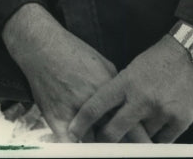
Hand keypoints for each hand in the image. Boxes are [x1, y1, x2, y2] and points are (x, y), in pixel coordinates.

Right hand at [2, 4, 149, 142]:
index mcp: (109, 90)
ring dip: (102, 147)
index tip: (152, 151)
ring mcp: (73, 112)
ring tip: (109, 148)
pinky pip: (70, 145)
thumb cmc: (73, 52)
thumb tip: (131, 108)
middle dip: (126, 149)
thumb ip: (117, 90)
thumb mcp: (103, 65)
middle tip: (134, 155)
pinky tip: (85, 147)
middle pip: (116, 138)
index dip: (144, 142)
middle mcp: (94, 103)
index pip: (133, 124)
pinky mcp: (55, 118)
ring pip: (94, 144)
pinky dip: (79, 148)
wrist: (41, 45)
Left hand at [66, 35, 192, 142]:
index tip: (73, 131)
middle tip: (101, 144)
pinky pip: (163, 142)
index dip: (82, 121)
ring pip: (141, 138)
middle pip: (115, 131)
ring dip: (136, 139)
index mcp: (127, 82)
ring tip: (133, 137)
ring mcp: (162, 111)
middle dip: (105, 140)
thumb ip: (123, 89)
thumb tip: (109, 110)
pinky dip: (156, 142)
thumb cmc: (161, 58)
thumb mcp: (135, 68)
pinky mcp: (181, 120)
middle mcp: (142, 98)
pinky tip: (152, 139)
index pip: (97, 106)